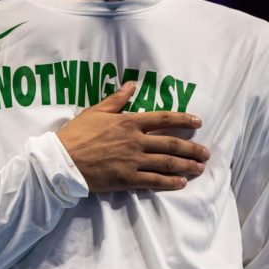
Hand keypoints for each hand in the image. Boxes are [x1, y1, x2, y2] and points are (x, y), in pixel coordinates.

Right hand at [57, 82, 208, 191]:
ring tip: (200, 168)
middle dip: (191, 148)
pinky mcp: (127, 179)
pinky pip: (153, 180)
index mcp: (129, 122)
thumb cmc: (78, 134)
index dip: (183, 119)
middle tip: (206, 153)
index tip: (198, 122)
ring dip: (186, 165)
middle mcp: (136, 141)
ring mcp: (133, 161)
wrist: (63, 160)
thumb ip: (117, 99)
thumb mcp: (96, 111)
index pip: (163, 118)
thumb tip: (131, 85)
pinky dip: (169, 182)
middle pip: (171, 143)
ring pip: (166, 162)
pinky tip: (181, 183)